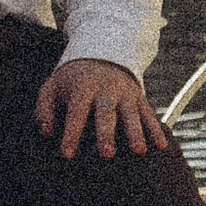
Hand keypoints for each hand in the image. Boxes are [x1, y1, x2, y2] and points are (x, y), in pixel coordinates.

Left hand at [34, 55, 167, 158]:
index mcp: (82, 87)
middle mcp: (105, 89)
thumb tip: (46, 132)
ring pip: (131, 113)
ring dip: (136, 132)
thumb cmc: (72, 79)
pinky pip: (149, 113)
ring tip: (139, 151)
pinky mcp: (139, 96)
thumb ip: (44, 109)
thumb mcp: (52, 87)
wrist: (101, 51)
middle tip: (106, 154)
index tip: (67, 154)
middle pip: (106, 112)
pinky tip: (161, 146)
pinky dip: (156, 129)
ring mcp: (125, 93)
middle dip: (106, 133)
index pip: (76, 112)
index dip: (71, 133)